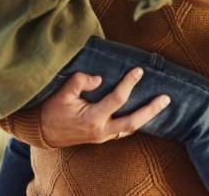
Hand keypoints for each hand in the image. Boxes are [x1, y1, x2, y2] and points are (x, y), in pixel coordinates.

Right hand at [38, 69, 171, 147]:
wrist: (43, 132)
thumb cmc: (52, 110)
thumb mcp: (62, 93)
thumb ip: (80, 81)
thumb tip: (100, 78)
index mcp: (92, 118)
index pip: (117, 99)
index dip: (129, 83)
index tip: (139, 70)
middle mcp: (101, 131)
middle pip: (133, 122)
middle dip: (151, 110)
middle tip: (166, 99)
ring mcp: (103, 137)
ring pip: (130, 129)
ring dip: (146, 118)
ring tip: (159, 106)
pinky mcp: (102, 138)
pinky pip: (123, 131)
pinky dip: (134, 123)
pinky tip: (143, 114)